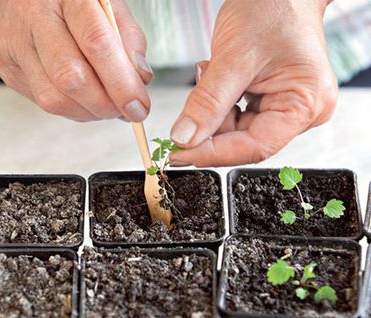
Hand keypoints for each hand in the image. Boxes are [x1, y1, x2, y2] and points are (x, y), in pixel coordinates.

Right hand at [0, 0, 151, 121]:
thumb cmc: (72, 2)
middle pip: (71, 78)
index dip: (121, 83)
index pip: (96, 43)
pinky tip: (84, 98)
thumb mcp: (110, 6)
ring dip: (89, 112)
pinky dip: (73, 108)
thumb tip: (140, 80)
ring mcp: (14, 45)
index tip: (139, 107)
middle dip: (105, 105)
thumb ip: (129, 40)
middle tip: (125, 111)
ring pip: (54, 99)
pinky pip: (44, 103)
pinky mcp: (7, 68)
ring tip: (106, 105)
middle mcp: (33, 18)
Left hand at [169, 0, 336, 166]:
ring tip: (209, 74)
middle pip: (245, 139)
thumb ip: (208, 103)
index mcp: (305, 103)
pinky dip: (218, 103)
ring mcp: (286, 104)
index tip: (180, 155)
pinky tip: (216, 78)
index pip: (255, 147)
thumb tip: (185, 138)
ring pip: (237, 128)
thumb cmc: (273, 8)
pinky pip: (238, 114)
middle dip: (209, 130)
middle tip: (180, 124)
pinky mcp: (271, 98)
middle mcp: (300, 110)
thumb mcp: (234, 58)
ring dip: (212, 112)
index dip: (213, 154)